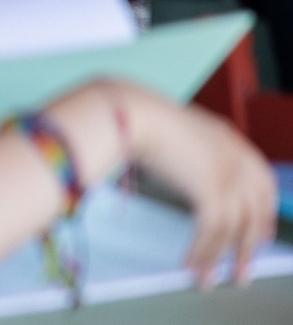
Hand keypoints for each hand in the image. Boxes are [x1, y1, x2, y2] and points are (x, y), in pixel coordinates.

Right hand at [102, 86, 277, 285]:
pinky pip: (211, 232)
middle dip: (248, 244)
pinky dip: (201, 252)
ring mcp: (227, 175)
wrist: (131, 113)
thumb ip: (192, 151)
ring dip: (219, 257)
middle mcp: (236, 157)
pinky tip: (191, 264)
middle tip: (242, 268)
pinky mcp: (211, 192)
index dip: (263, 210)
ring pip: (233, 227)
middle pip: (254, 209)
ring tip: (209, 279)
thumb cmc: (139, 118)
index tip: (259, 233)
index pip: (262, 180)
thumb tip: (186, 172)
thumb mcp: (178, 132)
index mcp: (230, 139)